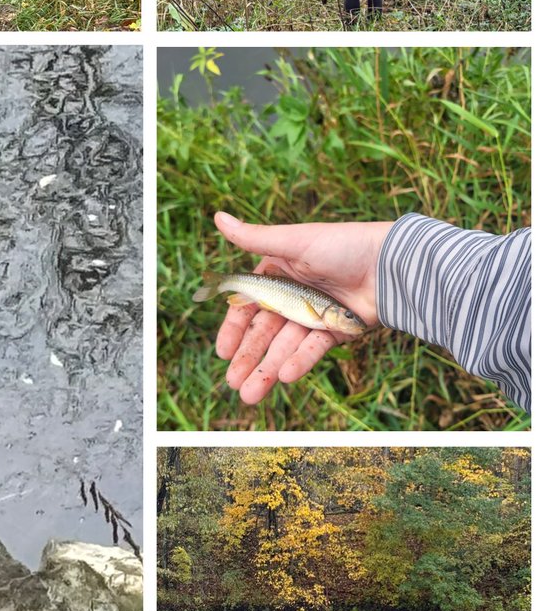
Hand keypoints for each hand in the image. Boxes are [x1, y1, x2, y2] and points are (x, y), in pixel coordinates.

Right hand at [209, 211, 394, 404]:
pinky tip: (285, 377)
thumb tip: (217, 216)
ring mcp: (314, 315)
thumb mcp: (293, 241)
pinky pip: (313, 349)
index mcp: (277, 273)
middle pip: (264, 332)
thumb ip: (252, 238)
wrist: (395, 265)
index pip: (248, 306)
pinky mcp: (335, 331)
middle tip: (232, 383)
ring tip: (250, 394)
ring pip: (285, 346)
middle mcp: (293, 296)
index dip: (233, 329)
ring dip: (268, 369)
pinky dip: (299, 362)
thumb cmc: (343, 245)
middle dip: (247, 358)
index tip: (222, 352)